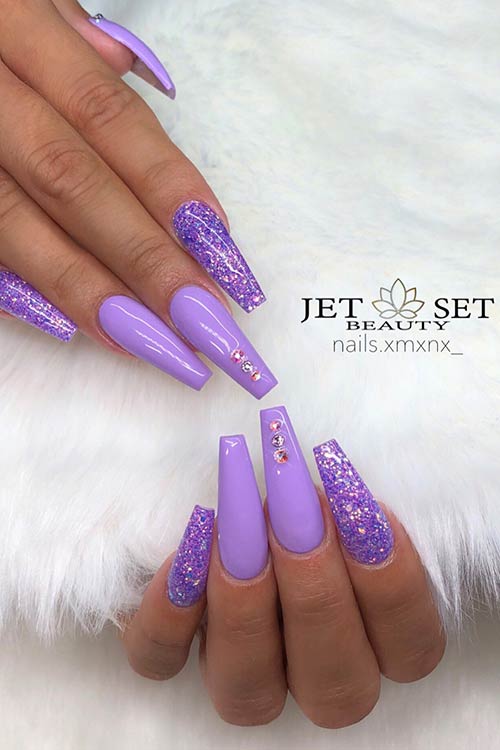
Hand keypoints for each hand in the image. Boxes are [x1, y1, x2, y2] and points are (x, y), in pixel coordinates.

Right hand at [0, 0, 275, 399]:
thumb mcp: (22, 1)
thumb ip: (70, 38)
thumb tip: (128, 67)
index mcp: (16, 32)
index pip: (107, 116)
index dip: (168, 185)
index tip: (221, 251)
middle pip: (72, 181)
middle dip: (144, 258)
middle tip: (203, 323)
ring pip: (15, 223)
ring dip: (89, 291)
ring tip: (151, 344)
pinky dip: (17, 290)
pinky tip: (71, 327)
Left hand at [121, 408, 444, 726]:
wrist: (231, 453)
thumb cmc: (306, 469)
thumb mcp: (348, 472)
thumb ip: (367, 497)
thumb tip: (365, 486)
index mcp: (373, 632)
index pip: (410, 650)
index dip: (394, 585)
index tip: (358, 500)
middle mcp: (310, 667)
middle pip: (336, 685)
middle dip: (316, 592)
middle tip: (297, 509)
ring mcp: (240, 667)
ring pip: (249, 692)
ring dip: (245, 608)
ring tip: (237, 525)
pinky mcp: (172, 647)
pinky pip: (162, 658)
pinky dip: (169, 610)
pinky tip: (190, 538)